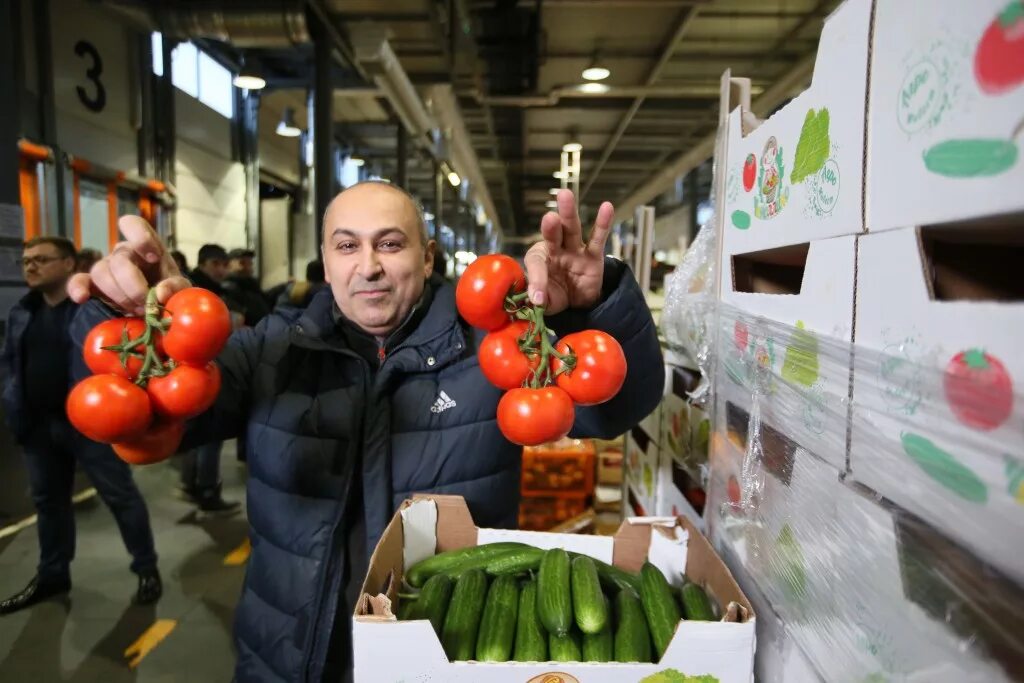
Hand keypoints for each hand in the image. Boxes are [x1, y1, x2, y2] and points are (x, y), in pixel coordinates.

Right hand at [67, 216, 190, 314]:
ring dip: (119, 295)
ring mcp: (107, 268)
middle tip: (147, 306)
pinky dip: (77, 288)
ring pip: (101, 272)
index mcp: (147, 246)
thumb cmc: (169, 291)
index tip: (153, 258)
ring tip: (136, 310)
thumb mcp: (180, 289)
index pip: (134, 224)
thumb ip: (176, 288)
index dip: (141, 237)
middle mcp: (124, 253)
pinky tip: (82, 298)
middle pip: (120, 261)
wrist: (158, 310)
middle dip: (134, 287)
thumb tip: (160, 293)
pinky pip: (79, 281)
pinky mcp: (94, 286)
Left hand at [524, 189, 613, 315]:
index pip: (536, 264)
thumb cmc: (556, 295)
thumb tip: (536, 300)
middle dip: (551, 225)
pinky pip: (598, 239)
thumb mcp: (546, 301)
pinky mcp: (593, 256)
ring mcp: (574, 250)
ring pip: (572, 229)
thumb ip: (541, 298)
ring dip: (569, 213)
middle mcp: (555, 250)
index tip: (538, 297)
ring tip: (565, 196)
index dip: (537, 280)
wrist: (577, 303)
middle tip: (549, 218)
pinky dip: (603, 224)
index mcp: (538, 259)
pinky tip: (607, 207)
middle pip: (552, 234)